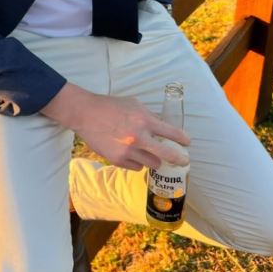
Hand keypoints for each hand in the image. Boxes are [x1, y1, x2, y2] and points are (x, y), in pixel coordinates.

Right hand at [41, 82, 189, 170]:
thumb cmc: (110, 106)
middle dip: (179, 159)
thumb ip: (149, 116)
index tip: (187, 143)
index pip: (171, 133)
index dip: (183, 140)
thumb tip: (162, 128)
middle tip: (183, 161)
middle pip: (167, 155)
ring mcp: (128, 150)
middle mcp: (139, 137)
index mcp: (145, 120)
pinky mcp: (118, 160)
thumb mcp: (134, 104)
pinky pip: (136, 167)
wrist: (85, 114)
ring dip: (154, 160)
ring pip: (152, 164)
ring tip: (150, 155)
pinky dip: (138, 162)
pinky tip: (133, 155)